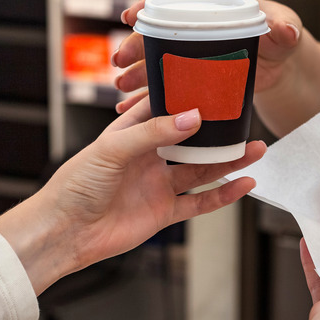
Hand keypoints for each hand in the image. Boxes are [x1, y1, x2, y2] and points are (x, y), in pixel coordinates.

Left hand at [0, 97, 265, 294]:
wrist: (65, 232)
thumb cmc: (75, 185)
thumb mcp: (113, 149)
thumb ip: (154, 133)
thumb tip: (192, 117)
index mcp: (131, 134)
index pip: (165, 109)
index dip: (189, 98)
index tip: (216, 87)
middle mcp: (148, 158)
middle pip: (191, 141)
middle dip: (217, 132)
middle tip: (244, 121)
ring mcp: (157, 185)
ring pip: (201, 170)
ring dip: (228, 161)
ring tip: (255, 149)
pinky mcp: (163, 212)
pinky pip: (199, 201)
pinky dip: (222, 195)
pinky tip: (242, 185)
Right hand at [112, 0, 303, 112]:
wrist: (282, 66)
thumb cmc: (282, 38)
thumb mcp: (285, 30)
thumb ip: (285, 29)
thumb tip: (286, 32)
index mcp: (211, 10)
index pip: (175, 3)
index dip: (150, 7)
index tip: (131, 16)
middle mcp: (195, 33)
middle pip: (158, 36)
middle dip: (135, 47)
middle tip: (120, 61)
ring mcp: (192, 59)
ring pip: (157, 65)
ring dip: (137, 75)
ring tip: (122, 86)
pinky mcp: (195, 82)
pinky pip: (167, 91)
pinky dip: (148, 100)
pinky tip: (130, 109)